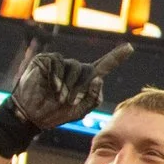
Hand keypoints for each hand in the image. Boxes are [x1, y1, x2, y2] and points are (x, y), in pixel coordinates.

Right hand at [9, 44, 133, 130]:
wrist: (33, 115)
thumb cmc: (57, 113)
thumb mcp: (81, 110)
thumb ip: (93, 97)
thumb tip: (98, 79)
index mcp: (86, 79)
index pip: (104, 65)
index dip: (117, 56)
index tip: (130, 48)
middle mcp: (75, 69)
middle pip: (89, 70)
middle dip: (82, 88)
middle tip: (71, 102)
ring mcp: (61, 63)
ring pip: (75, 66)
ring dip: (70, 85)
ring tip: (61, 98)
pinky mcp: (47, 60)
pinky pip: (58, 63)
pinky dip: (57, 78)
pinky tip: (53, 89)